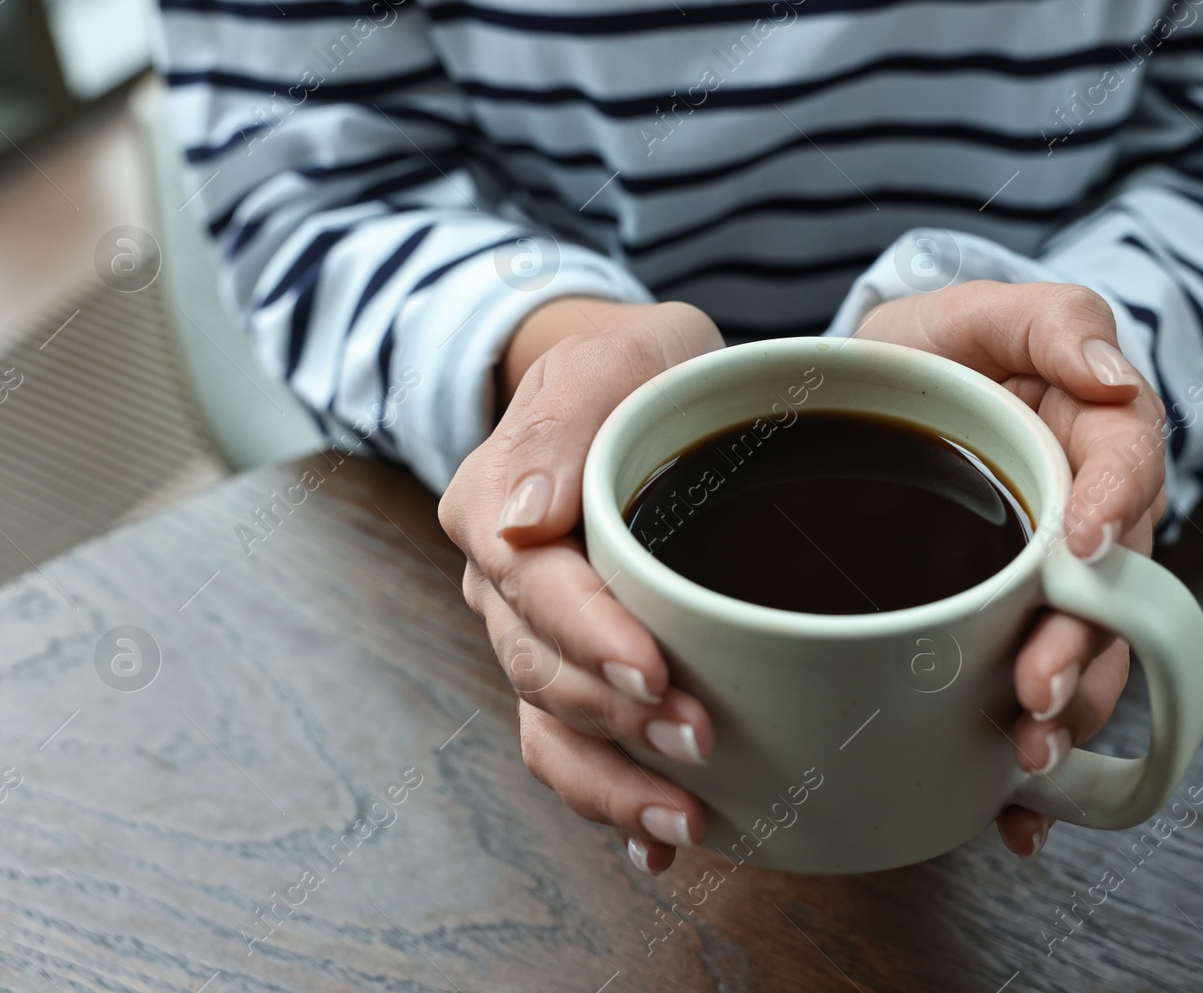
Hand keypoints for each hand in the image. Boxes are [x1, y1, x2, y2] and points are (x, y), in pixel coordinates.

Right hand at [439, 299, 722, 873]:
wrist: (634, 393)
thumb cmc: (635, 373)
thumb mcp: (614, 358)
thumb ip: (564, 421)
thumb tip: (522, 523)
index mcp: (498, 507)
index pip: (533, 586)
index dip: (589, 635)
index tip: (653, 667)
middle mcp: (503, 585)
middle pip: (544, 669)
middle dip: (621, 718)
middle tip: (704, 741)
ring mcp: (531, 638)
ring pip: (552, 727)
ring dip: (615, 782)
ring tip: (688, 820)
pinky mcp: (569, 673)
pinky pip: (568, 751)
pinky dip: (608, 802)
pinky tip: (660, 844)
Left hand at [855, 280, 1167, 857]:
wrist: (873, 408)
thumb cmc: (929, 355)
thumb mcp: (978, 314)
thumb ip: (1050, 322)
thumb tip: (1111, 371)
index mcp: (1095, 435)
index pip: (1128, 468)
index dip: (1111, 508)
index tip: (1079, 547)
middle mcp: (1090, 521)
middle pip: (1116, 591)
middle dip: (1083, 648)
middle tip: (1034, 692)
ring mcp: (1055, 585)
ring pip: (1088, 658)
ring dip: (1066, 718)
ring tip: (1025, 765)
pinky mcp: (1013, 631)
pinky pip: (1040, 697)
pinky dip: (1033, 768)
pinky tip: (1013, 815)